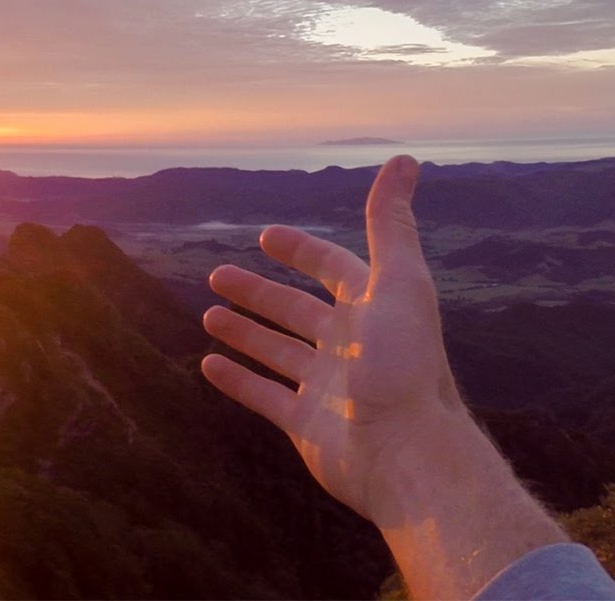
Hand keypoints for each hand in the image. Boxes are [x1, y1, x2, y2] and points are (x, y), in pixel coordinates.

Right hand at [200, 155, 457, 517]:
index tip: (265, 236)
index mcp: (373, 310)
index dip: (301, 251)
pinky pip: (264, 396)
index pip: (333, 269)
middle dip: (258, 292)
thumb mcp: (398, 283)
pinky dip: (237, 380)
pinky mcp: (307, 424)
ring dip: (243, 331)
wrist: (407, 455)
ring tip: (208, 315)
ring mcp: (327, 386)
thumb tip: (405, 159)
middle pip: (296, 310)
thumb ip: (391, 224)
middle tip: (216, 275)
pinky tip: (207, 365)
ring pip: (276, 351)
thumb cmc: (404, 366)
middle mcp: (350, 345)